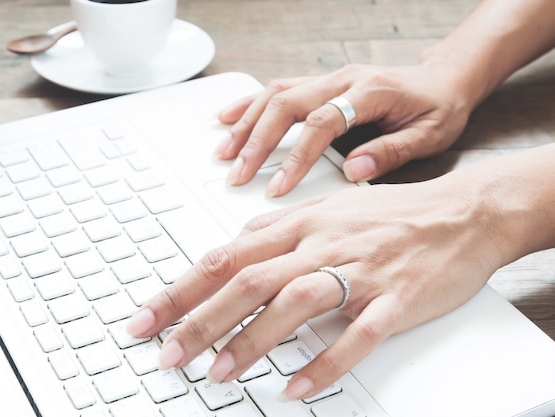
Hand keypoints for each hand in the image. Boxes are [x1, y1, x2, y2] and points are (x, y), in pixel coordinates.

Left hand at [126, 172, 502, 399]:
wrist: (459, 213)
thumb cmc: (388, 214)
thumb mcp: (325, 207)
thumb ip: (277, 227)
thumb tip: (234, 242)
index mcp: (298, 223)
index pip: (225, 256)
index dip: (180, 289)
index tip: (146, 318)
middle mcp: (321, 244)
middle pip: (248, 280)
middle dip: (200, 319)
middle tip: (167, 354)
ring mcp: (359, 271)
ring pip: (294, 303)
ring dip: (252, 340)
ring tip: (219, 372)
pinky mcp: (394, 300)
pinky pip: (356, 336)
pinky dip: (324, 364)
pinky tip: (296, 389)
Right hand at [214, 63, 471, 195]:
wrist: (446, 79)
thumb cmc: (439, 107)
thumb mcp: (429, 135)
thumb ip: (390, 152)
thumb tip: (353, 172)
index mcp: (370, 92)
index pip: (322, 123)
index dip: (296, 156)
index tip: (278, 187)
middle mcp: (344, 80)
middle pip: (287, 104)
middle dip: (257, 141)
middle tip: (238, 173)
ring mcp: (330, 79)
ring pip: (276, 94)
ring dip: (246, 122)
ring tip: (225, 151)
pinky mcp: (322, 83)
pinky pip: (279, 89)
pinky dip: (250, 104)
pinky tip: (229, 118)